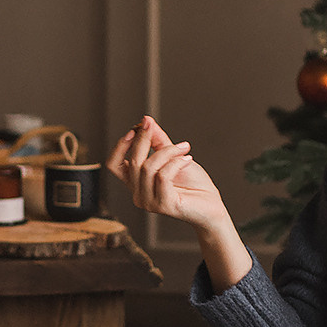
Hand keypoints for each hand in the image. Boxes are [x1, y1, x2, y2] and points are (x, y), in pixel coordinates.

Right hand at [107, 116, 228, 232]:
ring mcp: (149, 202)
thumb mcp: (173, 156)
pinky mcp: (164, 205)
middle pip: (132, 162)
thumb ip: (158, 141)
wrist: (212, 205)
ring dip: (168, 151)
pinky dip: (176, 162)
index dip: (121, 145)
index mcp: (137, 184)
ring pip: (148, 167)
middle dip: (144, 140)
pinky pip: (163, 176)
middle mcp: (138, 195)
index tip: (137, 127)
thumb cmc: (194, 184)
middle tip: (155, 127)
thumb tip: (147, 121)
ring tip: (184, 148)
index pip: (114, 165)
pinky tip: (188, 158)